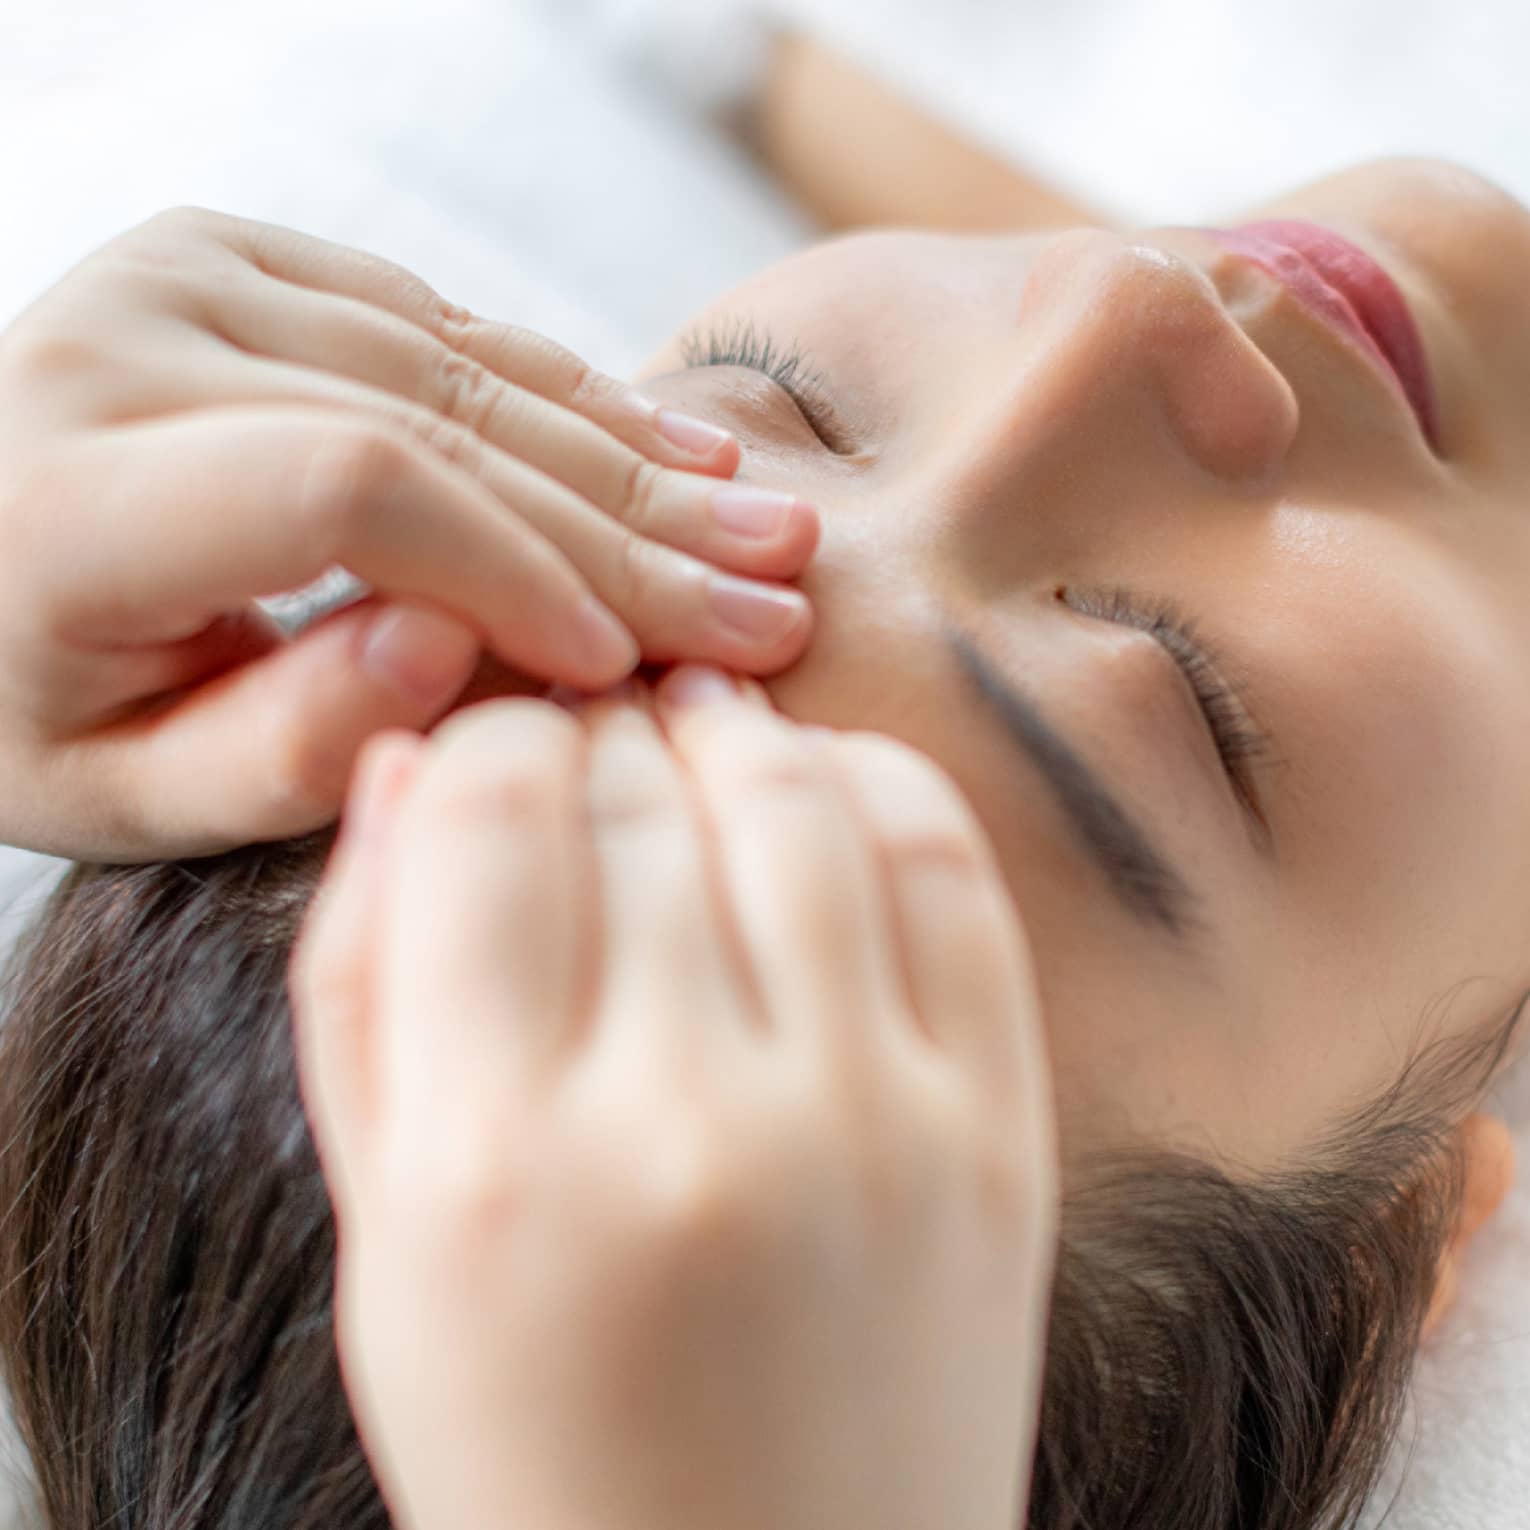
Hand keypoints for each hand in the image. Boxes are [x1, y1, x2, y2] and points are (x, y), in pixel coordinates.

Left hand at [0, 208, 817, 859]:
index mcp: (68, 487)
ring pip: (463, 370)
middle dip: (621, 530)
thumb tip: (453, 642)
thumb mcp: (119, 794)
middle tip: (769, 600)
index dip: (516, 571)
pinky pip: (445, 326)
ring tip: (759, 529)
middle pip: (432, 424)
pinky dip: (570, 396)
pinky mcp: (242, 259)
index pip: (347, 490)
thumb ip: (276, 744)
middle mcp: (127, 342)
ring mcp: (188, 276)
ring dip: (629, 461)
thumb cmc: (29, 704)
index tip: (623, 665)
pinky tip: (675, 450)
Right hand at [289, 666, 1058, 1529]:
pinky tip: (825, 785)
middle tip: (594, 734)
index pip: (490, 813)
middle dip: (600, 729)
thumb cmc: (537, 1435)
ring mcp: (872, 1123)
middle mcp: (694, 1123)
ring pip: (801, 799)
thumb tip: (414, 767)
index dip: (487, 739)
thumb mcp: (386, 1240)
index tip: (498, 754)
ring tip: (697, 731)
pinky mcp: (999, 1135)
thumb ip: (363, 989)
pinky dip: (880, 785)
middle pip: (643, 794)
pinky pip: (952, 876)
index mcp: (500, 1160)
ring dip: (734, 733)